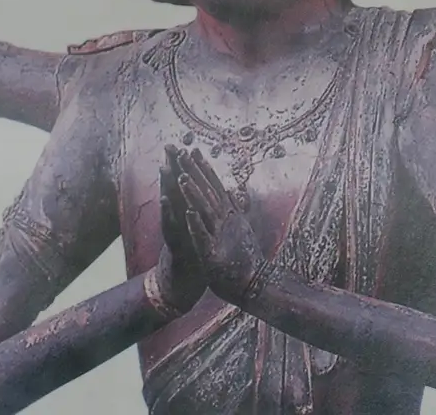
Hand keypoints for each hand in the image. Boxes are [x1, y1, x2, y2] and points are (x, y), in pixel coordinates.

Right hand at [153, 147, 206, 314]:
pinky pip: (171, 227)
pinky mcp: (176, 245)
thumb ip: (201, 209)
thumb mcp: (201, 228)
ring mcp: (176, 231)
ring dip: (167, 186)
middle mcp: (180, 219)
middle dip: (173, 168)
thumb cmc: (195, 252)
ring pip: (171, 206)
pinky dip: (168, 213)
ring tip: (165, 167)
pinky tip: (166, 199)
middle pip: (176, 190)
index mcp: (190, 213)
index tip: (185, 144)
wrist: (183, 284)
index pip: (188, 186)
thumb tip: (205, 192)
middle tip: (169, 147)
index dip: (186, 166)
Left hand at [170, 147, 268, 306]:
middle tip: (184, 153)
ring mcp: (220, 237)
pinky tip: (188, 213)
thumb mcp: (238, 229)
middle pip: (209, 192)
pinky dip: (196, 225)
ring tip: (183, 178)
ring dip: (194, 195)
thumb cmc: (243, 258)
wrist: (253, 284)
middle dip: (196, 173)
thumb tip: (231, 190)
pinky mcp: (212, 255)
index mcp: (229, 214)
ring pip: (205, 211)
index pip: (214, 187)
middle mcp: (226, 221)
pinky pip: (203, 238)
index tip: (194, 151)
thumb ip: (234, 209)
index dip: (204, 169)